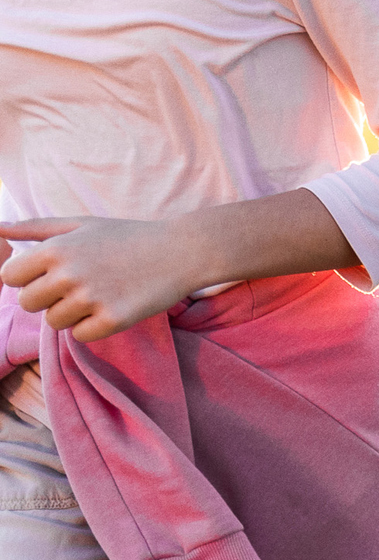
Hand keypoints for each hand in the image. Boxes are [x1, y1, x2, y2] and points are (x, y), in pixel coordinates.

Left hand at [0, 213, 211, 339]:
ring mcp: (91, 298)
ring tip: (99, 294)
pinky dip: (92, 326)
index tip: (50, 275)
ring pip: (54, 321)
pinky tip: (112, 307)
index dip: (27, 278)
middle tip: (77, 286)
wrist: (181, 251)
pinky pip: (80, 335)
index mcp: (55, 248)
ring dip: (72, 313)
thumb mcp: (80, 224)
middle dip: (47, 297)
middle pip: (28, 303)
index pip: (9, 277)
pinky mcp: (113, 319)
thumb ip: (34, 228)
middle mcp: (69, 273)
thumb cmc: (127, 236)